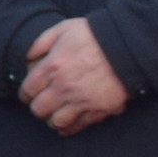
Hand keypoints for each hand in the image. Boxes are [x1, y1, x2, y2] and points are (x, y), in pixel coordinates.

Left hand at [21, 16, 130, 132]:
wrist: (131, 45)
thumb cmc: (96, 34)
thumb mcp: (63, 29)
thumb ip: (41, 43)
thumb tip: (27, 56)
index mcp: (52, 67)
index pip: (27, 90)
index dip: (26, 94)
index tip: (29, 94)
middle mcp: (64, 87)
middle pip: (39, 109)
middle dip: (38, 107)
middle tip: (42, 104)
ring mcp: (82, 100)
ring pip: (57, 122)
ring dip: (53, 119)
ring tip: (54, 115)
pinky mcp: (101, 109)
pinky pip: (80, 125)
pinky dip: (71, 127)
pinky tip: (68, 124)